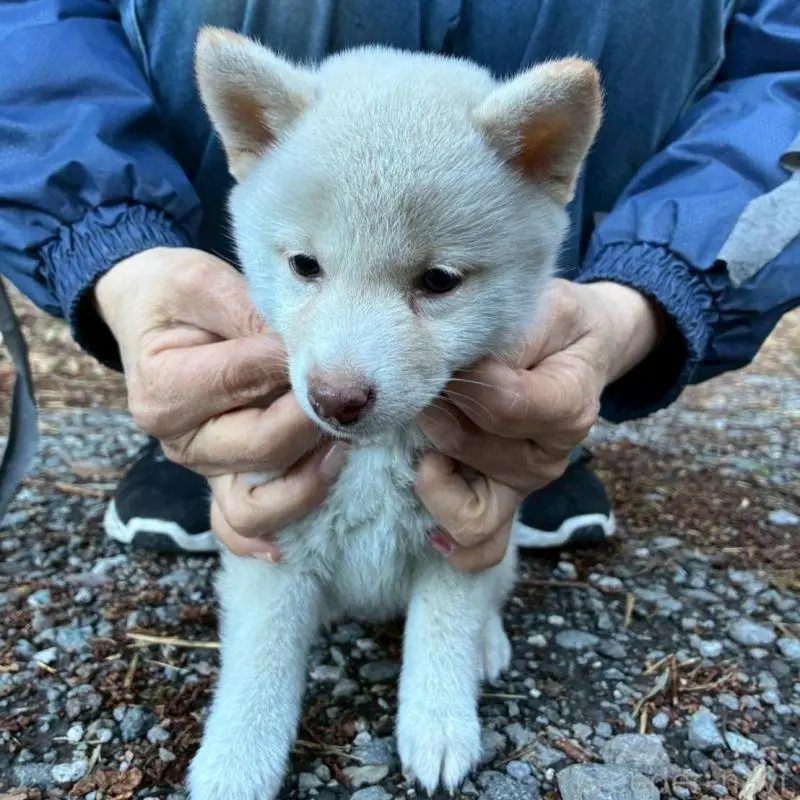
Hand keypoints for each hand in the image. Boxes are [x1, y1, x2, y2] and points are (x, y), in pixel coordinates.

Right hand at [94, 247, 346, 558]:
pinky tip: (287, 546)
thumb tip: (303, 348)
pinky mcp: (220, 480)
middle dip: (315, 420)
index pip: (245, 382)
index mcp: (165, 388)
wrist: (154, 317)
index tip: (328, 339)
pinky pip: (236, 526)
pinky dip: (260, 540)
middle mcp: (179, 439)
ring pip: (255, 505)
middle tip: (350, 393)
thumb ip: (248, 313)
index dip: (293, 362)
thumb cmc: (179, 297)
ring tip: (344, 448)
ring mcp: (202, 467)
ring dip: (308, 482)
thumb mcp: (204, 283)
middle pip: (262, 447)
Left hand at [415, 279, 662, 571]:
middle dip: (436, 408)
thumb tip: (459, 367)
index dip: (463, 377)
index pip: (500, 405)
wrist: (576, 350)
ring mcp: (523, 487)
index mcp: (567, 406)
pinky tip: (428, 500)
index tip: (451, 350)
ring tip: (428, 428)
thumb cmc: (554, 327)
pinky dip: (449, 533)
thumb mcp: (544, 310)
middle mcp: (548, 457)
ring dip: (432, 467)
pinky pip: (480, 546)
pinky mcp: (503, 504)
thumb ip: (510, 337)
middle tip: (430, 379)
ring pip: (468, 507)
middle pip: (465, 446)